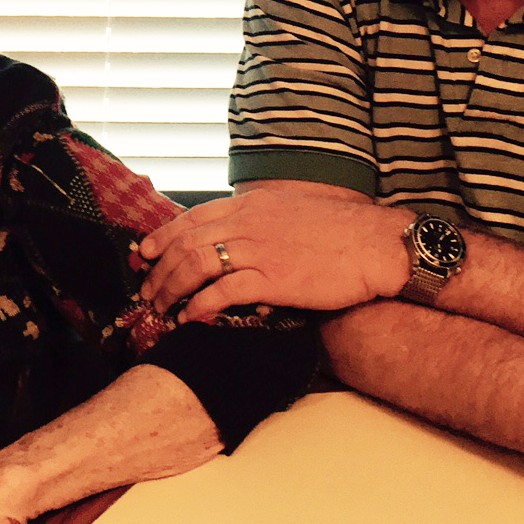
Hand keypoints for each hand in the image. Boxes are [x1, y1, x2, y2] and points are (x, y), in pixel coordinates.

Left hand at [138, 185, 411, 322]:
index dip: (163, 235)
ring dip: (171, 288)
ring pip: (195, 266)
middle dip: (159, 268)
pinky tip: (189, 318)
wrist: (377, 244)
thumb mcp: (292, 211)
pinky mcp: (272, 280)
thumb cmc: (342, 231)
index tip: (146, 252)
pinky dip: (199, 306)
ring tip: (161, 308)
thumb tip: (240, 236)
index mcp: (251, 205)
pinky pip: (221, 293)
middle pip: (186, 243)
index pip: (193, 217)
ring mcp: (258, 250)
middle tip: (146, 289)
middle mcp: (248, 223)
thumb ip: (261, 220)